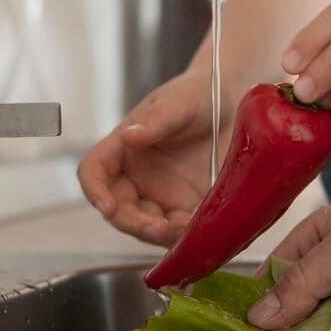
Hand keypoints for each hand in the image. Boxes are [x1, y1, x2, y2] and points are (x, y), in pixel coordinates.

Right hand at [77, 71, 221, 245]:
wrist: (237, 107)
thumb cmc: (198, 95)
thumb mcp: (178, 103)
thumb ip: (156, 121)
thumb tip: (129, 138)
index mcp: (122, 148)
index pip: (93, 172)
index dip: (94, 191)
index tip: (107, 207)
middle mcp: (135, 177)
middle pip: (119, 210)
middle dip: (133, 223)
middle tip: (159, 228)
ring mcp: (161, 196)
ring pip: (147, 227)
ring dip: (160, 235)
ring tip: (185, 230)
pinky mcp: (186, 209)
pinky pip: (178, 231)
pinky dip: (185, 236)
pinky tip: (201, 230)